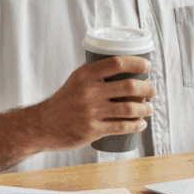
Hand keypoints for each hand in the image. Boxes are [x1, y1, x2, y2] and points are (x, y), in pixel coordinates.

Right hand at [33, 56, 155, 151]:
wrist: (40, 125)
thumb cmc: (63, 101)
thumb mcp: (76, 80)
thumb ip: (96, 72)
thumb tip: (121, 64)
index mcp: (85, 75)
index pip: (117, 63)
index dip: (137, 63)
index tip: (148, 67)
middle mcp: (89, 92)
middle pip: (129, 87)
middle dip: (148, 89)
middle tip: (152, 91)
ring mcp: (91, 112)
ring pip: (129, 109)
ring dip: (146, 109)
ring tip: (150, 108)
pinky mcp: (92, 130)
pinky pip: (121, 127)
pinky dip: (136, 125)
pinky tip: (141, 124)